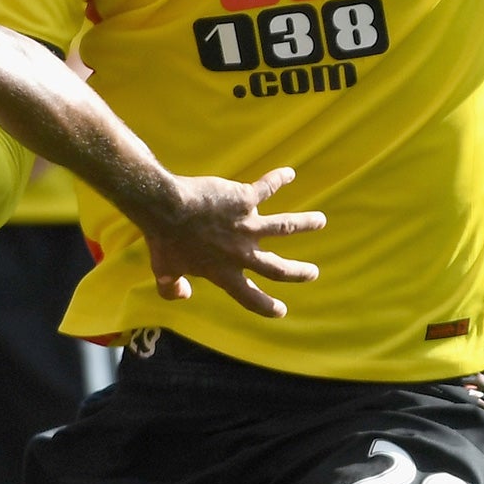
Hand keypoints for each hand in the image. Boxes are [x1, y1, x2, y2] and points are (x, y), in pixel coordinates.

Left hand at [138, 166, 324, 318]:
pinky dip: (279, 179)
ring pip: (285, 227)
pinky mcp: (244, 200)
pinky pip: (267, 187)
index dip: (266, 306)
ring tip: (321, 220)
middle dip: (298, 273)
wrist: (166, 209)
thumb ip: (173, 289)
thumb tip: (185, 295)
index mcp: (224, 273)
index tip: (281, 310)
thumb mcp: (164, 272)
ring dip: (305, 223)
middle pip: (278, 268)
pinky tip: (288, 173)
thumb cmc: (163, 240)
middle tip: (313, 273)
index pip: (249, 297)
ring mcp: (247, 226)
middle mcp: (241, 253)